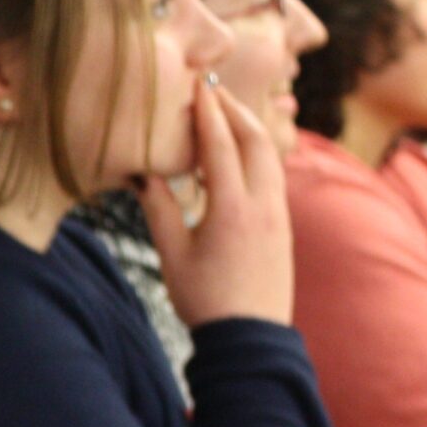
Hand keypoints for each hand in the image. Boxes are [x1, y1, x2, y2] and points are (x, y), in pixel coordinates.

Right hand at [140, 80, 292, 327]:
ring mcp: (279, 216)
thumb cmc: (205, 300)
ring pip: (270, 157)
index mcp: (232, 210)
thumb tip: (142, 173)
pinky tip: (239, 159)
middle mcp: (263, 206)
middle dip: (235, 111)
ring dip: (250, 131)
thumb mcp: (172, 254)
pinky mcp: (283, 226)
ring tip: (228, 117)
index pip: (220, 147)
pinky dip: (256, 155)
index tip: (198, 88)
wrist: (251, 338)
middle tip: (215, 91)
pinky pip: (273, 176)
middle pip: (255, 141)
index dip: (208, 114)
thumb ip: (159, 208)